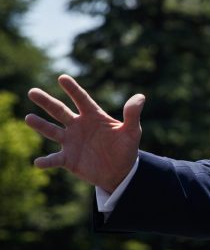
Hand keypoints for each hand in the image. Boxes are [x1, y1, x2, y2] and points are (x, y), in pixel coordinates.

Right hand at [25, 74, 144, 192]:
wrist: (120, 172)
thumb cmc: (126, 149)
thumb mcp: (132, 132)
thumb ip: (133, 115)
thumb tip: (140, 97)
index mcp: (93, 116)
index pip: (81, 99)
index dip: (73, 89)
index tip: (62, 77)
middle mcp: (78, 126)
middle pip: (60, 111)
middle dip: (46, 102)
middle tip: (32, 92)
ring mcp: (71, 142)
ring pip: (52, 131)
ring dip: (40, 125)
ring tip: (28, 118)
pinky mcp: (68, 159)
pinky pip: (54, 159)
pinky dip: (46, 161)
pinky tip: (38, 162)